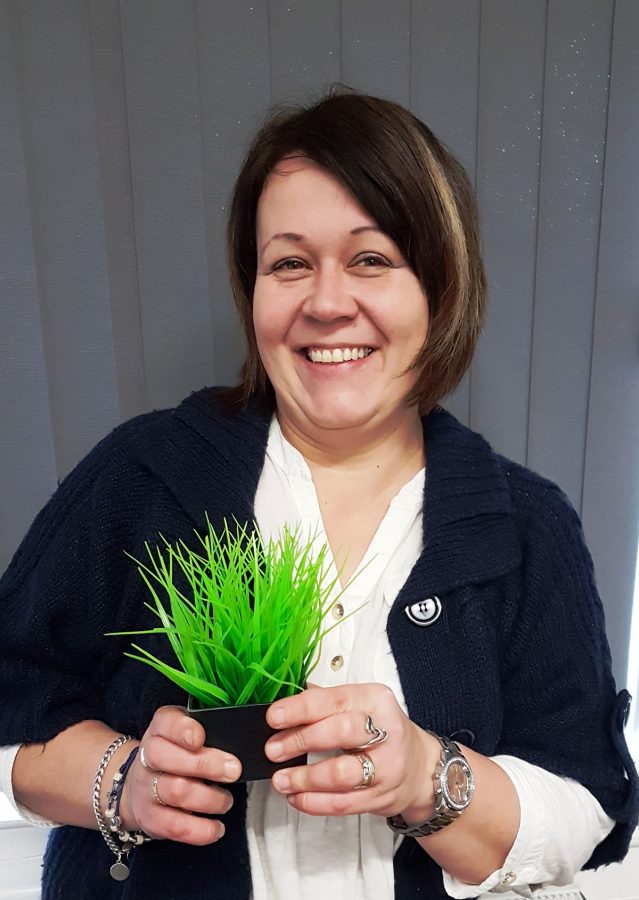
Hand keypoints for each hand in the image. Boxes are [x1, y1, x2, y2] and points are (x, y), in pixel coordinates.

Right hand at [119, 706, 240, 844]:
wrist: (138, 784)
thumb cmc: (176, 754)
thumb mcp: (186, 733)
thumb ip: (209, 731)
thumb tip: (240, 742)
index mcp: (160, 728)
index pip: (166, 723)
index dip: (182, 730)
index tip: (200, 738)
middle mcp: (148, 756)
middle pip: (168, 758)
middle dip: (205, 765)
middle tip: (234, 770)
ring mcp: (146, 788)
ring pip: (175, 791)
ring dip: (209, 798)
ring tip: (226, 801)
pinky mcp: (150, 817)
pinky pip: (175, 826)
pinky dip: (200, 830)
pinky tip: (217, 828)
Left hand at [264, 684, 439, 820]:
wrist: (421, 768)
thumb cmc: (382, 732)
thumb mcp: (361, 705)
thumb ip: (326, 701)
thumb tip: (286, 700)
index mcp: (376, 700)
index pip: (334, 699)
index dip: (300, 709)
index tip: (274, 717)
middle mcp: (386, 731)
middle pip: (341, 732)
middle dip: (301, 741)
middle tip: (273, 749)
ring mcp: (387, 767)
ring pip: (342, 773)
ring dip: (305, 778)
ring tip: (281, 779)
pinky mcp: (382, 797)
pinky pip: (344, 803)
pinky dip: (315, 803)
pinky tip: (297, 797)